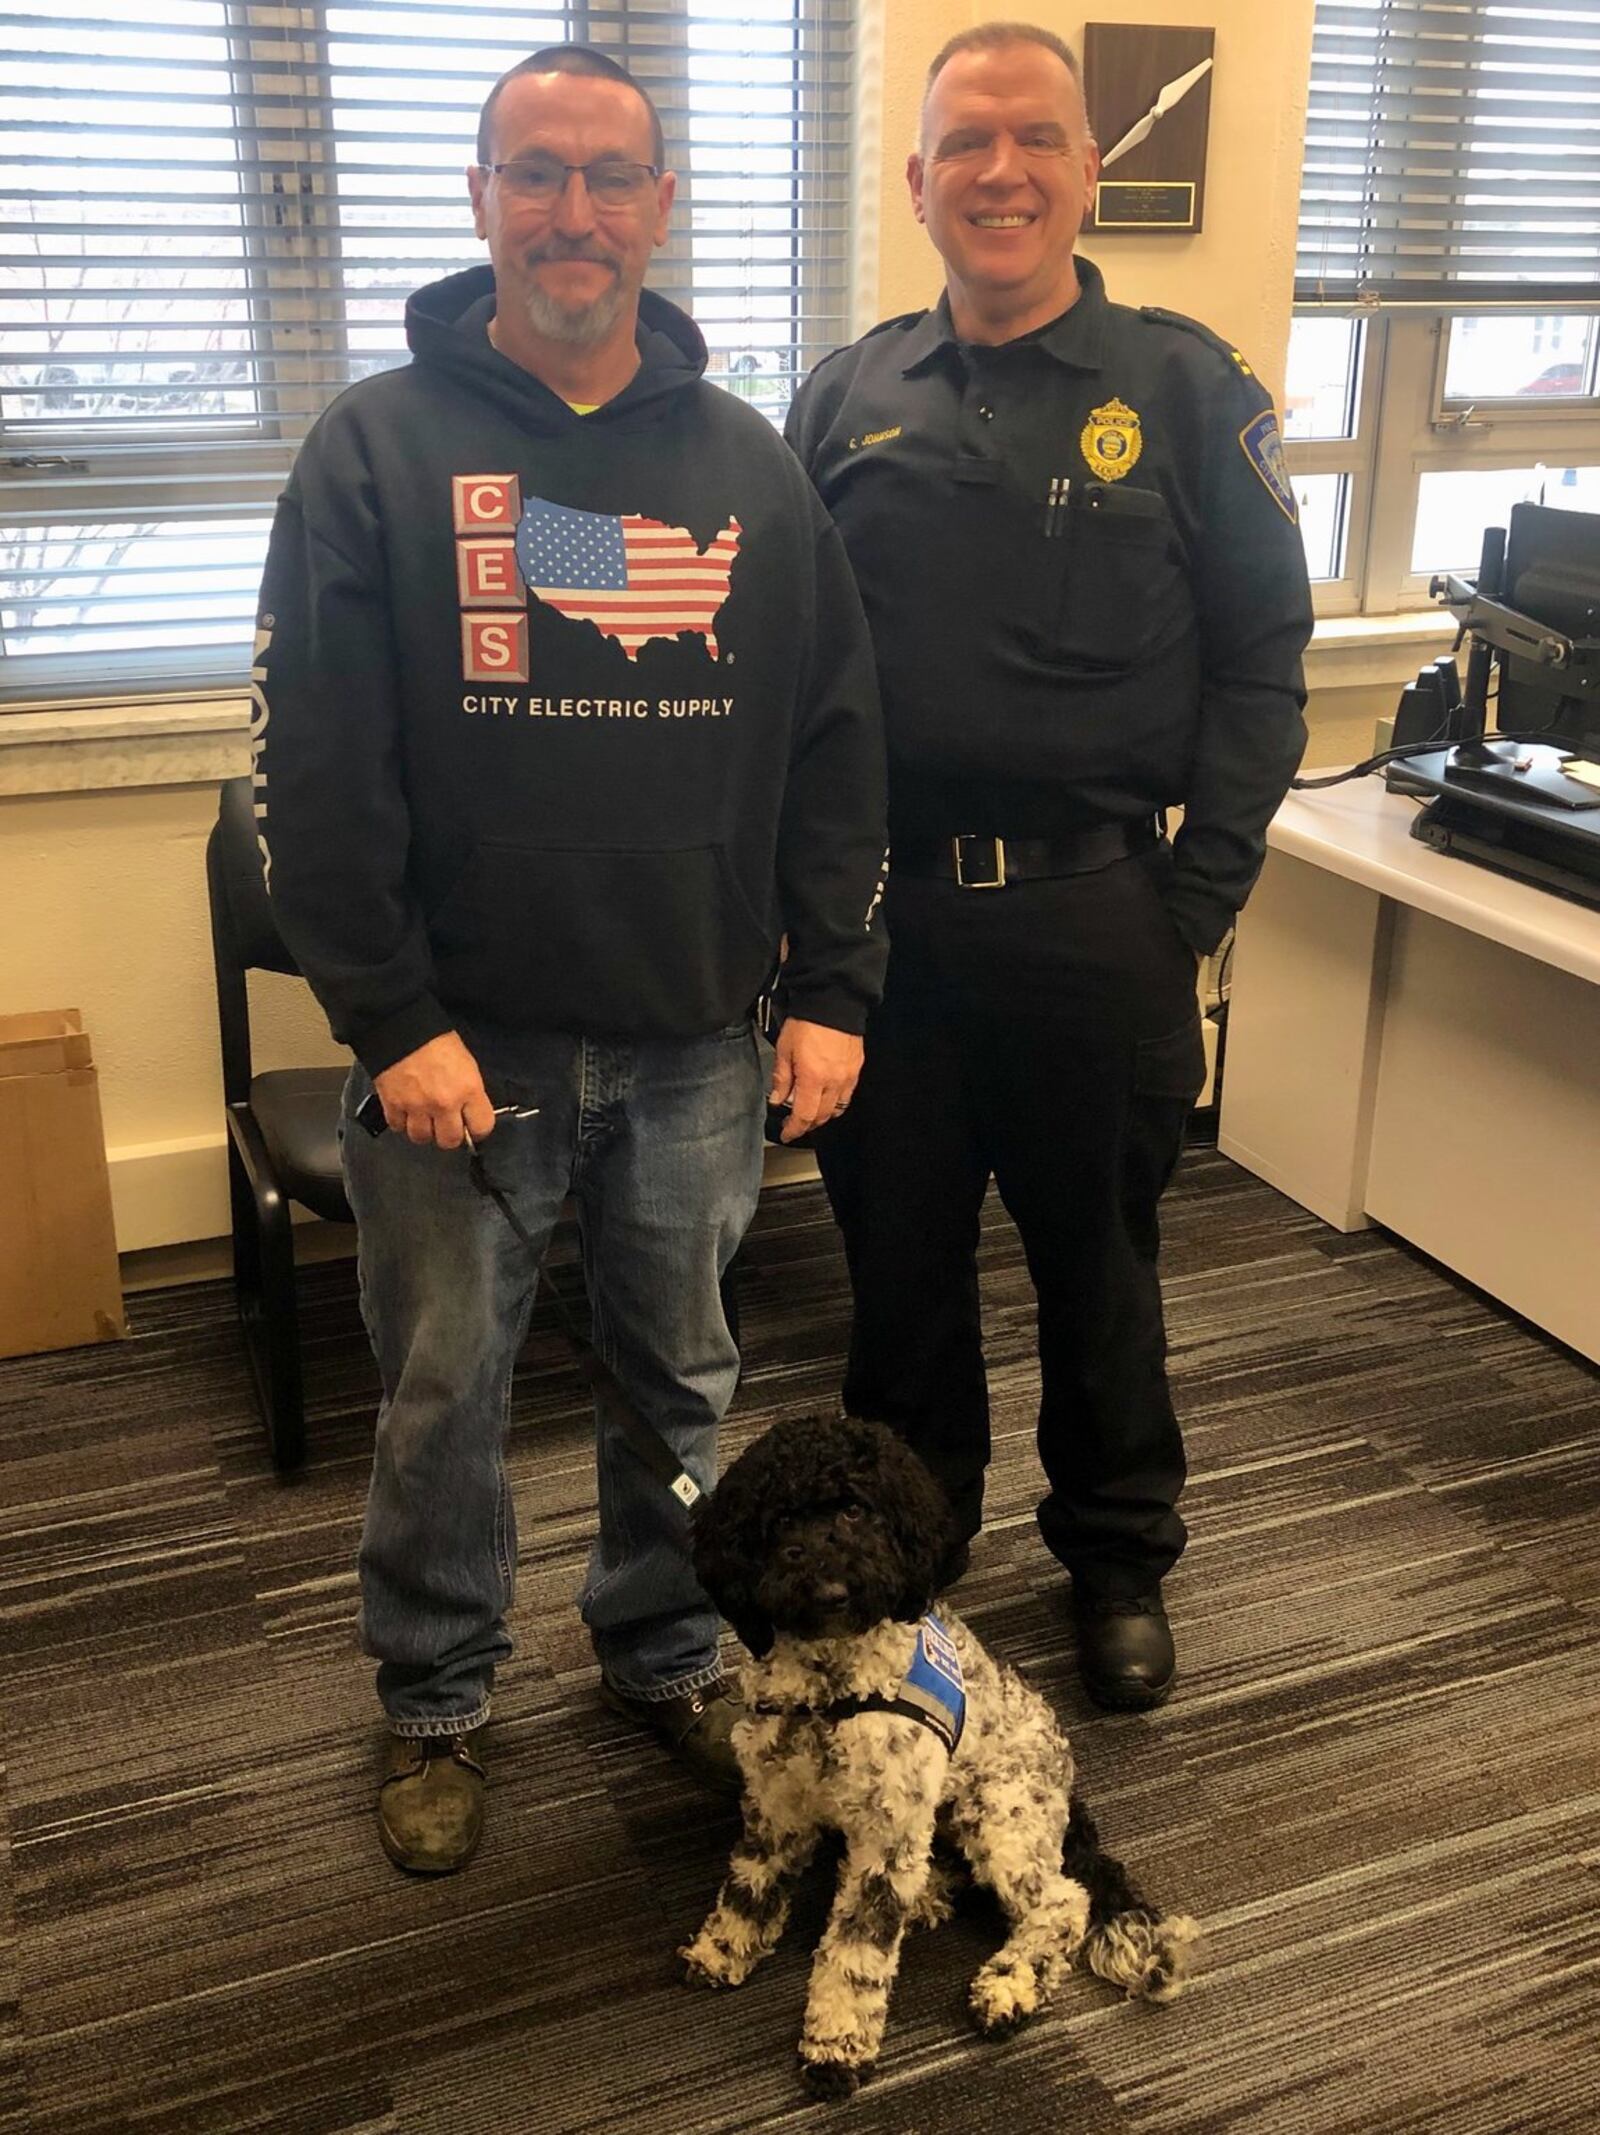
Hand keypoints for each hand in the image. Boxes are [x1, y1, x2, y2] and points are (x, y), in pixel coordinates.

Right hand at [372, 1032, 495, 1147]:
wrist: (401, 1026)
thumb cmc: (436, 1039)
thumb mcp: (466, 1063)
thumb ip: (470, 1092)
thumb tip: (470, 1111)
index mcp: (468, 1090)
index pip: (481, 1128)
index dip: (477, 1130)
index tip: (472, 1127)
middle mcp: (444, 1103)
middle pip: (449, 1141)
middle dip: (449, 1135)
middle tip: (446, 1124)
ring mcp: (417, 1106)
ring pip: (422, 1138)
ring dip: (423, 1130)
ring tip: (424, 1118)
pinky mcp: (393, 1105)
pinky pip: (398, 1127)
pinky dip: (401, 1122)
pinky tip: (406, 1110)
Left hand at [768, 1018, 862, 1142]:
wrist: (834, 1001)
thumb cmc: (807, 1022)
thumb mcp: (785, 1049)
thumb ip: (782, 1078)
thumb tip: (778, 1100)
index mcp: (813, 1078)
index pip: (804, 1116)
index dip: (795, 1129)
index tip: (787, 1134)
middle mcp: (834, 1081)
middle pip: (822, 1116)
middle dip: (807, 1124)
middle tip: (795, 1124)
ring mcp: (848, 1076)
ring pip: (837, 1108)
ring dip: (823, 1115)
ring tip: (810, 1111)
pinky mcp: (856, 1069)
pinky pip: (847, 1095)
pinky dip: (836, 1101)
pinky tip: (826, 1096)